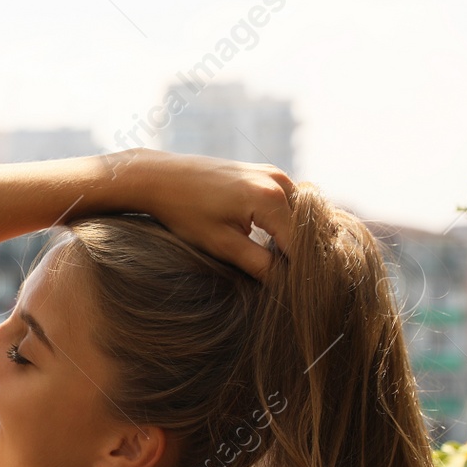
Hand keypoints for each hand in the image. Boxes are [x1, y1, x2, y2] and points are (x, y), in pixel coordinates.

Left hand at [110, 149, 295, 279]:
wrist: (161, 177)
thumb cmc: (185, 211)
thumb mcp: (222, 245)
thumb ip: (259, 265)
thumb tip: (286, 284)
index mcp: (271, 199)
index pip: (300, 245)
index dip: (298, 271)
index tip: (292, 293)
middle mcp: (280, 181)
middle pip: (305, 228)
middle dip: (298, 256)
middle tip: (285, 282)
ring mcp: (274, 174)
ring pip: (300, 216)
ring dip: (293, 239)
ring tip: (277, 265)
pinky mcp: (266, 174)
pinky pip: (288, 203)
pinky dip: (284, 224)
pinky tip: (270, 244)